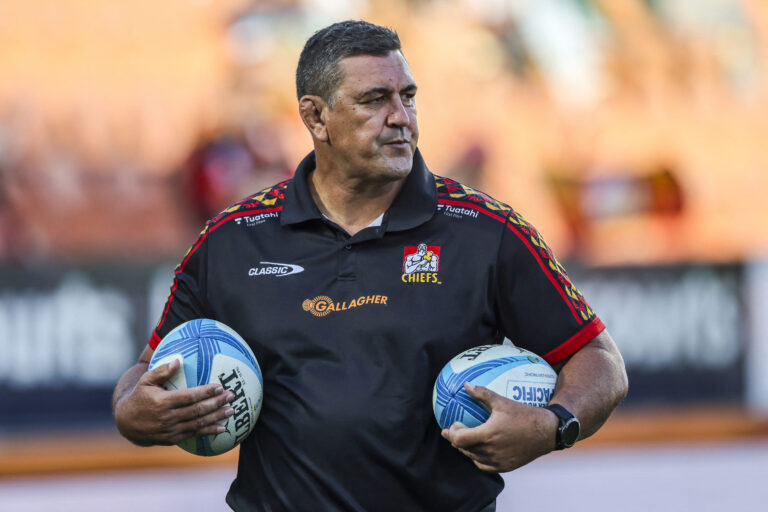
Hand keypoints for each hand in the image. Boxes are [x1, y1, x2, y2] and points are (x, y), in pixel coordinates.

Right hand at [114, 359, 234, 445]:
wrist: (127, 423)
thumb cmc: (140, 396)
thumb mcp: (145, 381)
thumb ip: (161, 371)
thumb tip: (178, 360)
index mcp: (162, 402)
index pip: (189, 396)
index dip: (205, 392)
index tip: (220, 386)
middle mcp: (168, 418)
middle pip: (197, 410)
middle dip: (216, 403)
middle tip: (231, 396)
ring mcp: (171, 430)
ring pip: (198, 423)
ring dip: (217, 417)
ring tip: (231, 410)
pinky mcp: (173, 439)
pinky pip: (194, 434)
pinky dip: (209, 431)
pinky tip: (222, 427)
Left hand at [440, 382, 557, 472]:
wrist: (547, 431)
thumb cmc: (524, 414)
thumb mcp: (502, 401)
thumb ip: (482, 394)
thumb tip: (466, 385)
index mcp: (488, 435)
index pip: (460, 439)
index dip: (451, 434)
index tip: (448, 427)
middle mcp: (491, 451)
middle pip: (465, 449)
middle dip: (456, 441)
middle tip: (453, 432)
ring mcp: (499, 461)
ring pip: (474, 458)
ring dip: (467, 450)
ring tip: (465, 440)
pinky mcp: (506, 467)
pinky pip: (486, 465)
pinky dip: (479, 459)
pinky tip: (479, 451)